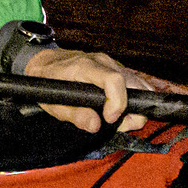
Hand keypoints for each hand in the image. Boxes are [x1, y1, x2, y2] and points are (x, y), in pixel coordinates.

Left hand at [15, 44, 160, 133]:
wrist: (47, 63)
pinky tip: (117, 110)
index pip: (114, 80)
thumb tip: (96, 126)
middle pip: (136, 85)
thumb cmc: (49, 81)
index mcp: (86, 66)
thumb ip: (75, 115)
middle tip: (115, 124)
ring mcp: (113, 64)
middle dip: (132, 111)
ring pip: (141, 86)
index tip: (110, 119)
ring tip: (115, 119)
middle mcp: (104, 62)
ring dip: (135, 108)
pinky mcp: (118, 69)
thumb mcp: (54, 103)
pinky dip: (133, 101)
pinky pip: (136, 86)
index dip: (118, 103)